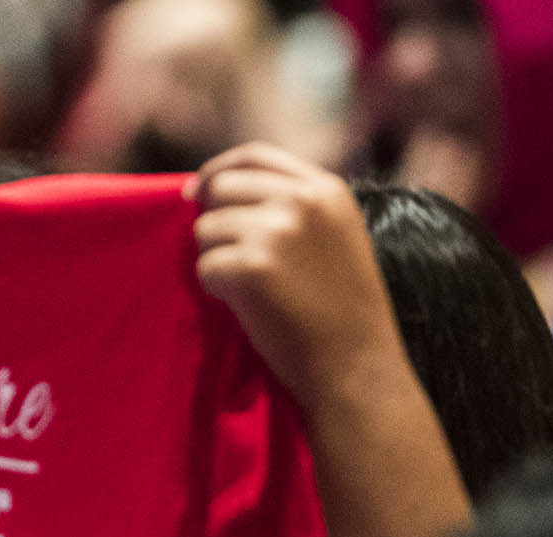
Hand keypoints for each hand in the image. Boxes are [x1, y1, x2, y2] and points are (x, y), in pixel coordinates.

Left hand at [187, 142, 402, 403]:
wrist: (357, 365)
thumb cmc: (341, 310)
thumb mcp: (335, 236)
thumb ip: (291, 206)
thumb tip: (211, 188)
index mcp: (326, 189)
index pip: (254, 155)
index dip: (218, 169)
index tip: (195, 191)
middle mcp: (302, 200)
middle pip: (221, 188)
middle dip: (214, 222)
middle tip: (229, 258)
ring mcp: (277, 231)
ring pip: (206, 229)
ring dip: (216, 259)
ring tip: (253, 289)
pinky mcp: (251, 266)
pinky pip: (204, 267)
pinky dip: (216, 289)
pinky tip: (250, 307)